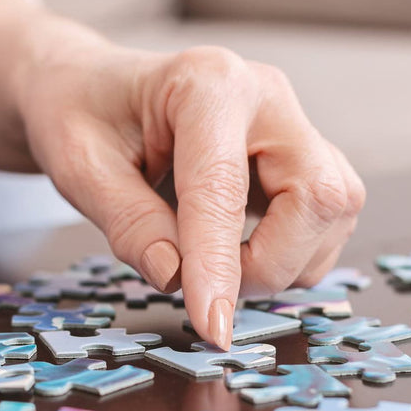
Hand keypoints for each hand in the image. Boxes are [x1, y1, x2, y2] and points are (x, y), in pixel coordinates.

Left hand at [15, 19, 365, 348]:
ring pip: (331, 214)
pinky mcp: (303, 156)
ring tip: (210, 260)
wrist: (90, 87)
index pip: (224, 187)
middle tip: (203, 288)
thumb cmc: (80, 114)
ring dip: (280, 262)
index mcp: (206, 84)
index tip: (213, 326)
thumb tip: (174, 277)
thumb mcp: (79, 168)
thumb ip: (128, 223)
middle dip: (268, 263)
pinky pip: (325, 221)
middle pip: (316, 196)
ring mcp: (292, 124)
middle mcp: (265, 96)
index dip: (219, 264)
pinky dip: (288, 254)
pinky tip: (236, 247)